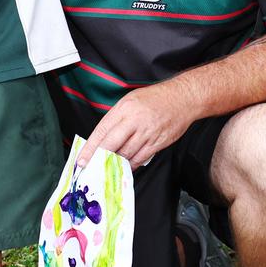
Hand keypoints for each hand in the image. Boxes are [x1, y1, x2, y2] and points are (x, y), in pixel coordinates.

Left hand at [76, 83, 192, 168]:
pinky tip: (126, 166)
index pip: (102, 130)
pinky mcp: (158, 142)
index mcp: (125, 108)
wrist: (183, 98)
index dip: (90, 148)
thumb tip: (102, 137)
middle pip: (111, 145)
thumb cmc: (156, 98)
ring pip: (125, 154)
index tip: (82, 159)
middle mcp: (135, 121)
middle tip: (90, 168)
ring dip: (115, 163)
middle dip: (98, 159)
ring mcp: (147, 133)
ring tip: (107, 168)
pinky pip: (140, 158)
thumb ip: (117, 117)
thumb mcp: (131, 100)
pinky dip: (131, 164)